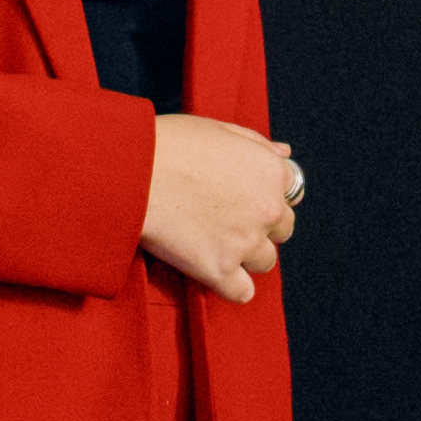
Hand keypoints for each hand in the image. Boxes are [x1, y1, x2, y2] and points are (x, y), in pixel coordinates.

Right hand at [140, 114, 304, 299]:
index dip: (266, 194)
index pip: (291, 192)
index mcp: (270, 171)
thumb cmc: (167, 143)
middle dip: (260, 226)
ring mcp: (245, 242)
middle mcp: (267, 209)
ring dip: (246, 256)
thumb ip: (256, 144)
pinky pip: (242, 292)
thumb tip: (284, 153)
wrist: (130, 171)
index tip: (244, 196)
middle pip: (282, 229)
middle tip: (226, 219)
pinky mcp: (220, 270)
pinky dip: (231, 286)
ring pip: (265, 261)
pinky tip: (213, 272)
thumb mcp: (217, 128)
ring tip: (213, 243)